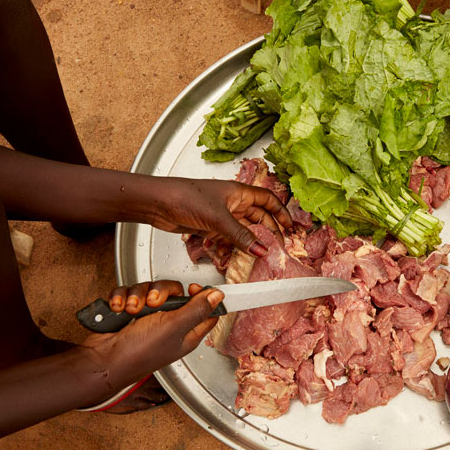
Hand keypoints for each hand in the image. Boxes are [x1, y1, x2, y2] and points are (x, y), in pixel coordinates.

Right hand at [80, 283, 220, 391]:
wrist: (102, 360)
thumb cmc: (139, 352)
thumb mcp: (174, 328)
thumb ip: (197, 310)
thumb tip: (218, 296)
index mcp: (186, 331)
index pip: (205, 309)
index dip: (202, 295)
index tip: (192, 289)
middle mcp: (168, 324)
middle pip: (174, 292)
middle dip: (161, 292)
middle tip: (153, 303)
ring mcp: (147, 317)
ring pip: (149, 289)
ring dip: (138, 296)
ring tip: (131, 310)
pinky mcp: (128, 311)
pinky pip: (129, 292)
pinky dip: (122, 297)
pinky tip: (119, 308)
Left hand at [150, 178, 291, 254]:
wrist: (159, 204)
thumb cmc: (186, 198)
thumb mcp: (219, 219)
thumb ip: (242, 236)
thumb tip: (261, 250)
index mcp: (239, 192)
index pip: (267, 200)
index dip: (280, 212)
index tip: (290, 226)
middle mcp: (232, 203)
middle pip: (258, 217)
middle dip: (268, 231)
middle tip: (277, 246)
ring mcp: (221, 216)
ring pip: (244, 230)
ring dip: (251, 242)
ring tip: (260, 255)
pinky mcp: (210, 227)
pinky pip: (229, 238)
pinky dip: (234, 247)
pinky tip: (236, 256)